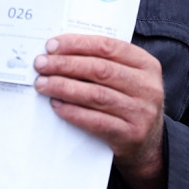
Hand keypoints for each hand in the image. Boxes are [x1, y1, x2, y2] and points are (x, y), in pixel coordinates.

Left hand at [33, 34, 164, 188]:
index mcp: (146, 64)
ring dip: (63, 87)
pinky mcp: (130, 135)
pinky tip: (56, 105)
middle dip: (65, 65)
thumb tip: (58, 52)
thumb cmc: (128, 102)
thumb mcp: (127, 77)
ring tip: (42, 84)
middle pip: (99, 69)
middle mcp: (148, 87)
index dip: (77, 44)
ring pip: (95, 95)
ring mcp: (141, 113)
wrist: (148, 145)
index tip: (51, 46)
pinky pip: (96, 121)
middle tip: (41, 64)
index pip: (108, 47)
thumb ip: (102, 62)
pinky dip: (73, 112)